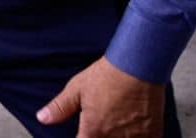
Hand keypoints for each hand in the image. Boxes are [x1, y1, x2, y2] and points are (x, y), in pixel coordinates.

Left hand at [38, 56, 164, 136]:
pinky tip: (132, 130)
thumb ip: (60, 107)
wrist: (138, 66)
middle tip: (100, 126)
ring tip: (116, 125)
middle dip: (98, 137)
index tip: (83, 133)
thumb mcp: (77, 89)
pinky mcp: (153, 135)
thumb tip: (42, 118)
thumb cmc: (108, 76)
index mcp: (93, 131)